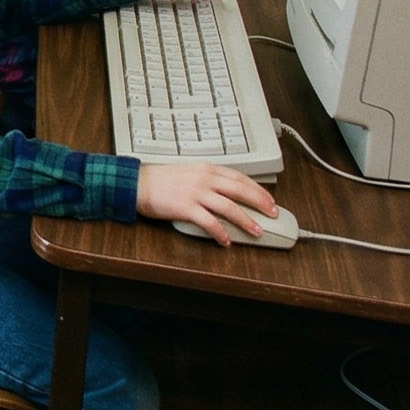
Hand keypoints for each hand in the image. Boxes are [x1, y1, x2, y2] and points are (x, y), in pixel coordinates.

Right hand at [135, 160, 277, 243]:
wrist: (137, 183)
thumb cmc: (160, 180)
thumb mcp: (188, 172)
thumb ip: (207, 180)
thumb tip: (227, 193)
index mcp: (206, 169)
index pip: (239, 177)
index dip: (257, 189)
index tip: (268, 199)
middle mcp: (204, 179)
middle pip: (240, 190)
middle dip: (260, 202)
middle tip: (273, 213)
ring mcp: (195, 193)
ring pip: (229, 207)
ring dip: (246, 220)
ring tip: (256, 231)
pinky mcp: (186, 207)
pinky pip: (210, 222)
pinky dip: (221, 233)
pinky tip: (226, 241)